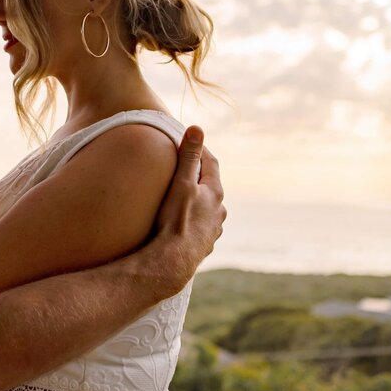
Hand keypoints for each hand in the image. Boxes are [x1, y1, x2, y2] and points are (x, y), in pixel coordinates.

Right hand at [147, 126, 224, 295]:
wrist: (172, 262)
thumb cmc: (176, 220)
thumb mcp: (181, 183)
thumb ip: (189, 156)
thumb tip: (197, 128)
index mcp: (215, 193)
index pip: (211, 163)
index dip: (199, 150)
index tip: (188, 141)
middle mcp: (218, 212)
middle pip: (209, 186)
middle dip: (196, 176)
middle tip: (181, 167)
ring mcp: (212, 230)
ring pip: (206, 208)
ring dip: (195, 200)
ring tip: (179, 197)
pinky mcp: (203, 246)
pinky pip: (199, 227)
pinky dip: (191, 220)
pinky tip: (180, 224)